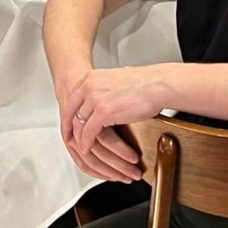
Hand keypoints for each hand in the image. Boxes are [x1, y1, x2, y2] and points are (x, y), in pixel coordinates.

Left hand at [62, 66, 174, 182]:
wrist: (160, 84)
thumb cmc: (145, 83)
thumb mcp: (115, 81)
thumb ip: (103, 89)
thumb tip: (101, 97)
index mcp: (91, 78)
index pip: (70, 100)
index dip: (68, 117)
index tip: (68, 126)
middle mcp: (89, 86)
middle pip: (69, 113)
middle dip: (69, 130)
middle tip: (70, 141)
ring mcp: (94, 98)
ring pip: (78, 125)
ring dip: (80, 140)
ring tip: (83, 149)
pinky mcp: (103, 112)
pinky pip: (88, 133)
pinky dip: (87, 144)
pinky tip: (89, 149)